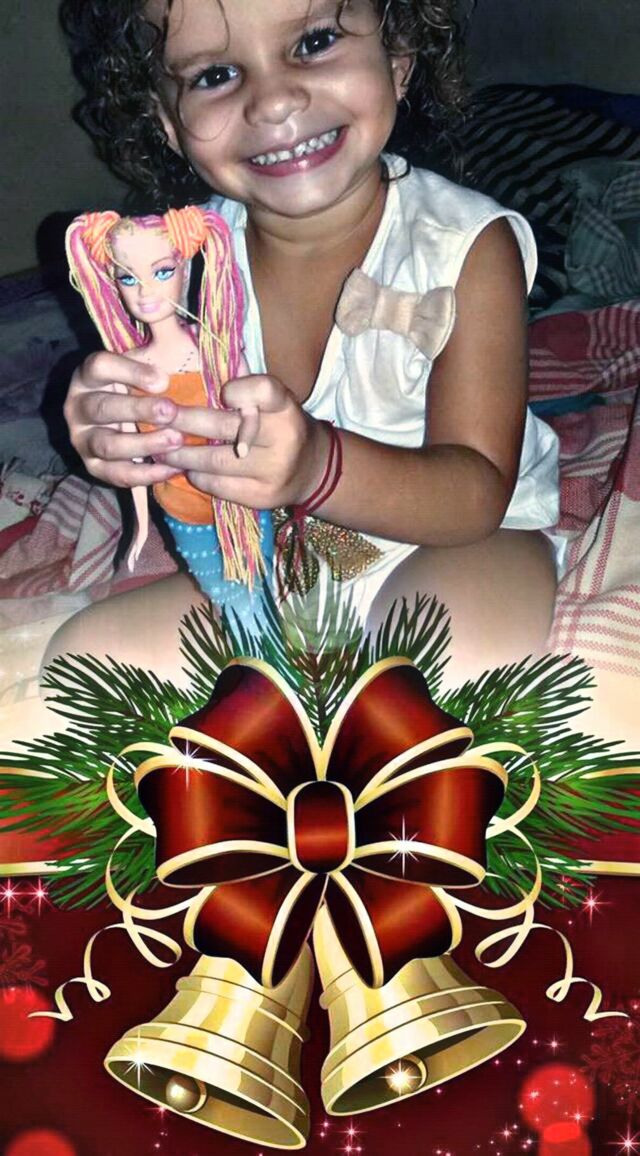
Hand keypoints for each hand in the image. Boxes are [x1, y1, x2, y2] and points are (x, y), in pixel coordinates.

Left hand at [161, 374, 328, 508]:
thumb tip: (198, 357)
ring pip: (214, 461)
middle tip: (157, 417)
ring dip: (181, 453)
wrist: (312, 470)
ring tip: (159, 447)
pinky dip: (196, 475)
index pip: (262, 390)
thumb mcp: (273, 401)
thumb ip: (245, 386)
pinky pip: (217, 485)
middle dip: (183, 421)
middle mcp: (283, 438)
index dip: (237, 390)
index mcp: (285, 407)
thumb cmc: (281, 425)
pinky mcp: (261, 497)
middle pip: (223, 427)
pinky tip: (185, 468)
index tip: (220, 393)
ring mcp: (273, 471)